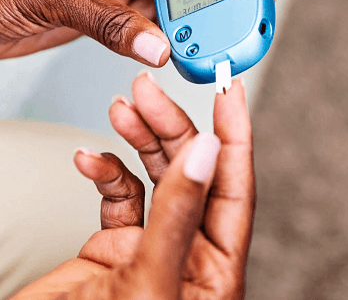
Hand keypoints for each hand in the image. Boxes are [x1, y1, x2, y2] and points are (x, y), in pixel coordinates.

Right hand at [12, 76, 253, 298]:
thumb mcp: (151, 285)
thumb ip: (179, 217)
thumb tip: (208, 153)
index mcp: (215, 268)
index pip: (234, 185)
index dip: (234, 132)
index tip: (227, 90)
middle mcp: (188, 251)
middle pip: (191, 171)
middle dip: (170, 126)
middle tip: (149, 92)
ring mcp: (152, 246)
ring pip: (156, 175)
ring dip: (139, 139)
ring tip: (124, 108)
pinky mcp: (115, 247)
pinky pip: (118, 196)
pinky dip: (105, 172)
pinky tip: (91, 158)